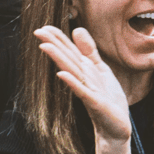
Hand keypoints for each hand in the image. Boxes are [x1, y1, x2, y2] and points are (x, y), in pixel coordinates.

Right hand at [35, 25, 135, 153]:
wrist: (116, 126)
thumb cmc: (108, 98)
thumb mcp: (101, 70)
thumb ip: (89, 51)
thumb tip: (77, 29)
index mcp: (84, 70)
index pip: (70, 52)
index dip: (59, 39)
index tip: (44, 27)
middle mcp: (82, 79)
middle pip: (67, 59)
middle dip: (54, 45)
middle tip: (37, 31)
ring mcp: (87, 91)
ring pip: (72, 72)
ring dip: (59, 60)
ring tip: (44, 47)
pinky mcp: (94, 103)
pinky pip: (82, 92)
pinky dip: (72, 83)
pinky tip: (61, 75)